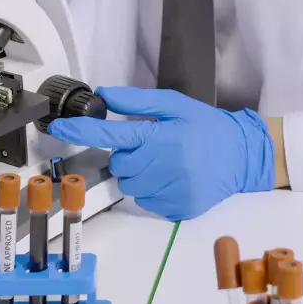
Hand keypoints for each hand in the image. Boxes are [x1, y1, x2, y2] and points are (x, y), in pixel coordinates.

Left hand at [48, 87, 274, 220]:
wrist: (243, 156)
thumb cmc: (208, 127)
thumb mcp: (176, 105)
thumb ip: (139, 101)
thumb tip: (106, 94)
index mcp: (161, 136)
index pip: (111, 134)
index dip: (81, 131)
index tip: (59, 128)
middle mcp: (164, 165)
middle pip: (119, 166)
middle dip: (128, 156)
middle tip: (152, 148)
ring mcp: (171, 190)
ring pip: (131, 187)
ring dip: (139, 175)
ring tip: (164, 163)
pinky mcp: (178, 208)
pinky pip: (147, 202)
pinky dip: (153, 191)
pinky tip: (173, 179)